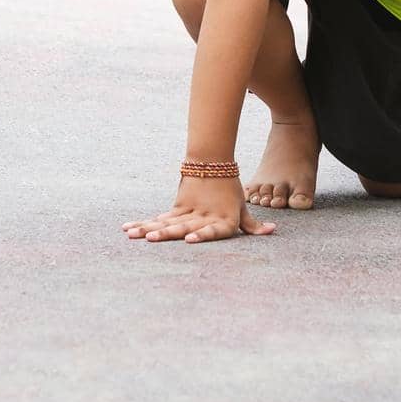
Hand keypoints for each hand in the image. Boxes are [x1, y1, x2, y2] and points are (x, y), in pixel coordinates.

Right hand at [122, 175, 277, 244]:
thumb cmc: (229, 190)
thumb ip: (252, 225)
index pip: (212, 229)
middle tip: (150, 240)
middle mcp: (202, 217)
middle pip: (182, 226)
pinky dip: (143, 223)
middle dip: (165, 234)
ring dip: (148, 229)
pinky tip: (128, 229)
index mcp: (221, 220)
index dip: (202, 234)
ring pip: (166, 222)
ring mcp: (187, 211)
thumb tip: (272, 230)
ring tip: (133, 235)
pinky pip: (159, 218)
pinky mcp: (177, 206)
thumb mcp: (241, 208)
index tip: (190, 239)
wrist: (212, 162)